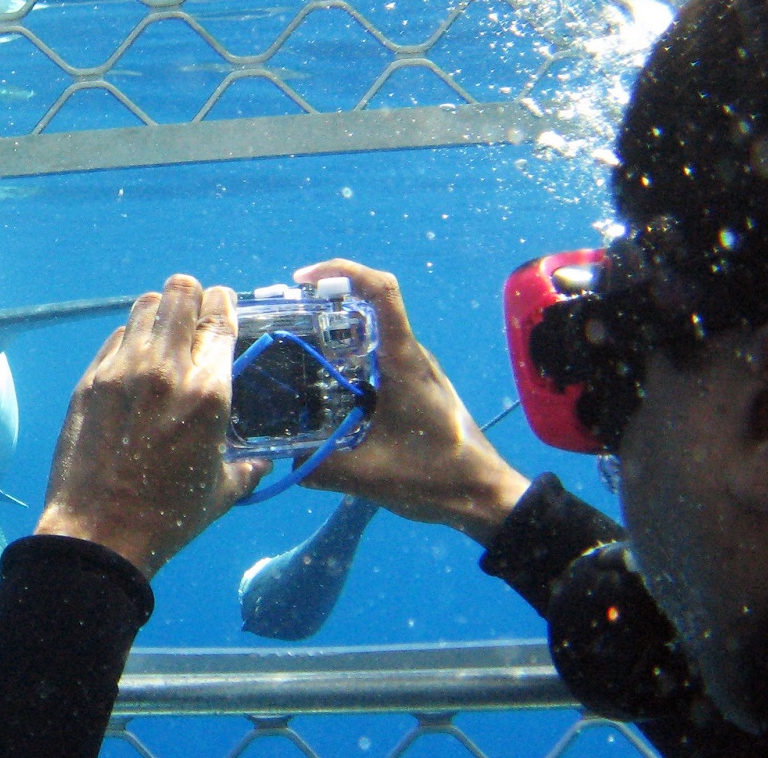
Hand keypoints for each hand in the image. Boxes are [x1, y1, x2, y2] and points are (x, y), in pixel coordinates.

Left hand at [36, 275, 271, 576]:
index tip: (223, 305)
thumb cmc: (168, 518)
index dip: (224, 303)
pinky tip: (135, 360)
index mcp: (209, 392)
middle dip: (192, 296)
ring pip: (144, 305)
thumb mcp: (222, 491)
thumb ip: (247, 467)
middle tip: (193, 312)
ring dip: (160, 311)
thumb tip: (262, 462)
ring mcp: (123, 371)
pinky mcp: (91, 380)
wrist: (100, 532)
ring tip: (164, 330)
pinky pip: (116, 337)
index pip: (221, 317)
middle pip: (180, 293)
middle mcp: (167, 370)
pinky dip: (130, 339)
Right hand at [292, 260, 529, 544]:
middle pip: (369, 306)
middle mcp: (411, 357)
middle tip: (283, 320)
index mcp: (404, 363)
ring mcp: (416, 371)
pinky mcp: (416, 388)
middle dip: (324, 303)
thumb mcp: (367, 477)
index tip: (303, 282)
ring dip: (335, 332)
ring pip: (372, 334)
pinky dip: (347, 359)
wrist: (486, 497)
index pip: (380, 291)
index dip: (341, 271)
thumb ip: (318, 468)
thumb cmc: (437, 479)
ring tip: (294, 350)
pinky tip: (323, 386)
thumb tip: (280, 459)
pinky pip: (377, 358)